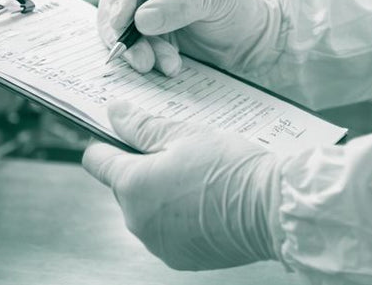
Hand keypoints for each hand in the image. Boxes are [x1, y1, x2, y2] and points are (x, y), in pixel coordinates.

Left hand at [81, 101, 281, 270]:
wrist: (275, 211)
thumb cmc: (232, 169)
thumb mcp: (185, 135)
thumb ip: (142, 126)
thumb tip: (115, 113)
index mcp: (132, 186)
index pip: (96, 161)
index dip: (107, 142)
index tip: (123, 134)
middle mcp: (137, 220)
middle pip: (123, 186)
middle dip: (142, 169)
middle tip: (177, 153)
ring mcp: (158, 243)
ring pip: (146, 210)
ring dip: (161, 195)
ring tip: (197, 179)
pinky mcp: (180, 258)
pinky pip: (166, 231)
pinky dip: (178, 218)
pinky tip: (205, 203)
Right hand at [97, 0, 272, 75]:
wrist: (250, 37)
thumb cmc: (236, 4)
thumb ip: (178, 4)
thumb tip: (141, 19)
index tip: (125, 18)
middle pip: (111, 5)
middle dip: (124, 34)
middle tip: (142, 57)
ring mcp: (142, 13)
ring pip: (118, 32)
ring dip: (137, 52)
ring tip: (167, 64)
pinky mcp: (147, 38)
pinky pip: (133, 50)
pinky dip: (148, 60)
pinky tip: (171, 66)